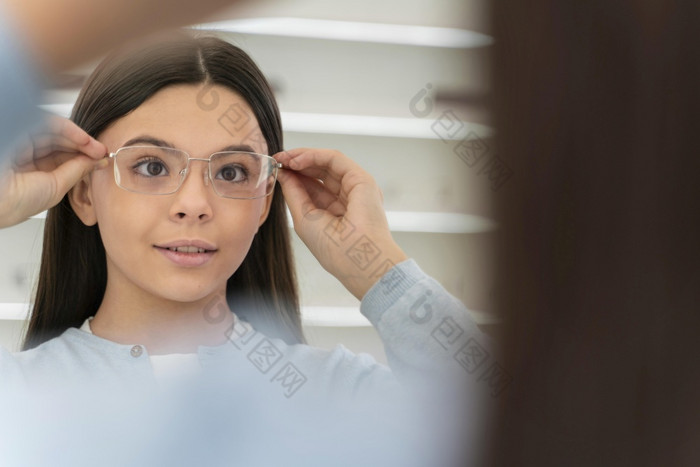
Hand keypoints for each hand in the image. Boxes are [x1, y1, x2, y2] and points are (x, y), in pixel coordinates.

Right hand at [0, 115, 107, 227]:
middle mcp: (29, 158)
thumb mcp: (56, 187)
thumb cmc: (16, 202)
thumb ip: (76, 171)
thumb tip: (98, 161)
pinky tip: (82, 139)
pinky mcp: (19, 131)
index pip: (64, 160)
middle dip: (85, 147)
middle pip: (61, 145)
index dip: (84, 157)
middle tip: (102, 151)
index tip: (103, 158)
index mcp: (35, 175)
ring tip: (96, 146)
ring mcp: (22, 145)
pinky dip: (66, 129)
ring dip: (79, 139)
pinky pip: (46, 125)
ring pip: (56, 134)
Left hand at [274, 148, 407, 299]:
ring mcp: (356, 187)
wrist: (355, 257)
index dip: (294, 175)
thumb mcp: (304, 217)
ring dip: (303, 156)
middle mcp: (348, 197)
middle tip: (278, 158)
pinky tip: (297, 161)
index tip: (276, 168)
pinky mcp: (362, 179)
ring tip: (285, 158)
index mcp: (336, 210)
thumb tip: (284, 173)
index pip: (313, 185)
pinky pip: (335, 159)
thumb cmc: (334, 248)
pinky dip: (314, 156)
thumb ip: (294, 193)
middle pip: (320, 171)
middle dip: (297, 163)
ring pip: (327, 162)